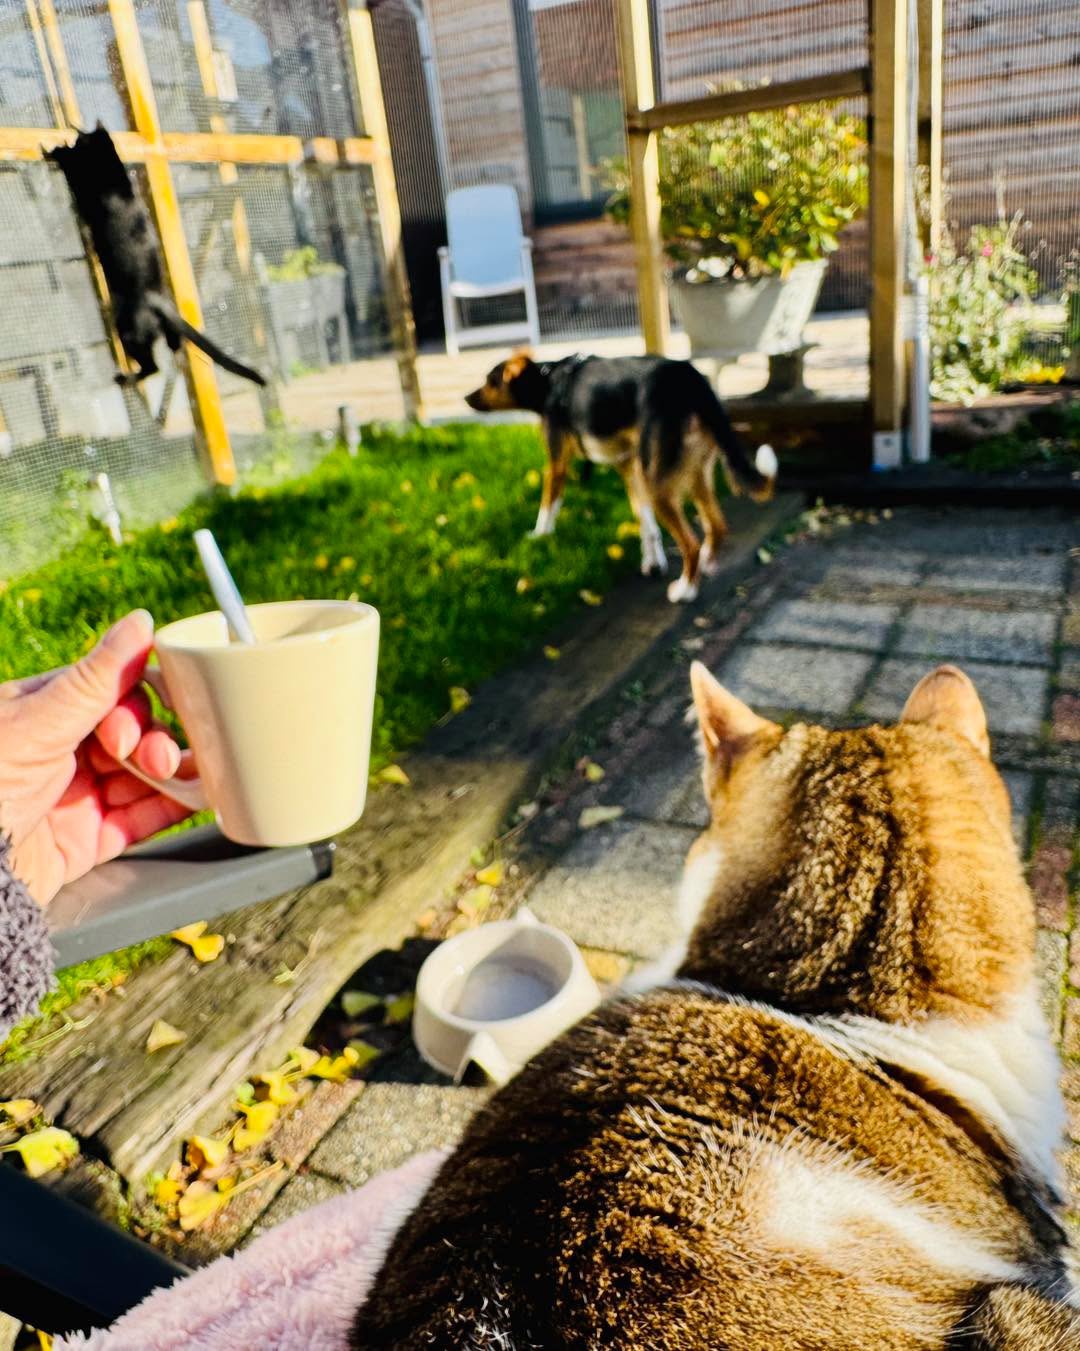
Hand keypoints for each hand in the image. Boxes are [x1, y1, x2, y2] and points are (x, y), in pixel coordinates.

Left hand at [0, 610, 193, 903]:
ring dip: (170, 774)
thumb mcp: (38, 723)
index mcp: (41, 713)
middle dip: (153, 745)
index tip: (128, 730)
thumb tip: (142, 621)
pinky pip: (140, 820)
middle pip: (132, 736)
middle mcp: (60, 751)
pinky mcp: (86, 840)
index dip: (131, 708)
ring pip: (142, 777)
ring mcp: (75, 796)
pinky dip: (172, 808)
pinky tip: (197, 798)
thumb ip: (97, 677)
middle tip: (155, 760)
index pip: (110, 694)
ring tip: (190, 778)